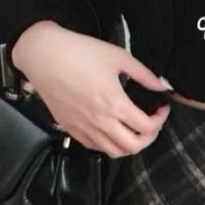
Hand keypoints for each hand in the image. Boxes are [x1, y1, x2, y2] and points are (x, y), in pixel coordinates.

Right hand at [12, 21, 170, 157]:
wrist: (43, 55)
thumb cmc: (80, 52)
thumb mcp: (118, 57)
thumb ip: (144, 74)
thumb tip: (162, 86)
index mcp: (115, 104)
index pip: (147, 127)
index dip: (160, 120)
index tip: (161, 108)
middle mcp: (100, 122)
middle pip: (133, 147)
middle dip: (149, 138)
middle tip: (151, 123)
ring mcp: (83, 128)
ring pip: (113, 152)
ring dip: (129, 145)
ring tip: (133, 130)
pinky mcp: (70, 128)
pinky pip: (94, 147)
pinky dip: (108, 144)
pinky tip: (111, 130)